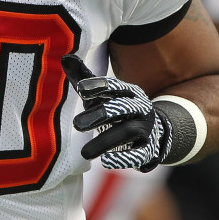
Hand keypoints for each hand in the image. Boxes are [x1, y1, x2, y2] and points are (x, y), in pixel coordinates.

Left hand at [62, 54, 172, 171]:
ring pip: (128, 131)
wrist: (152, 133)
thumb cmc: (117, 111)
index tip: (80, 89)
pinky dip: (124, 158)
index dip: (98, 86)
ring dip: (106, 141)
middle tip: (76, 124)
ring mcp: (146, 128)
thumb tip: (65, 57)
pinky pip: (140, 153)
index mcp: (128, 92)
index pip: (114, 86)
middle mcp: (140, 108)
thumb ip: (84, 78)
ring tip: (85, 152)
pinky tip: (107, 162)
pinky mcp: (149, 149)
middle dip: (100, 115)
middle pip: (121, 108)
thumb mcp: (102, 95)